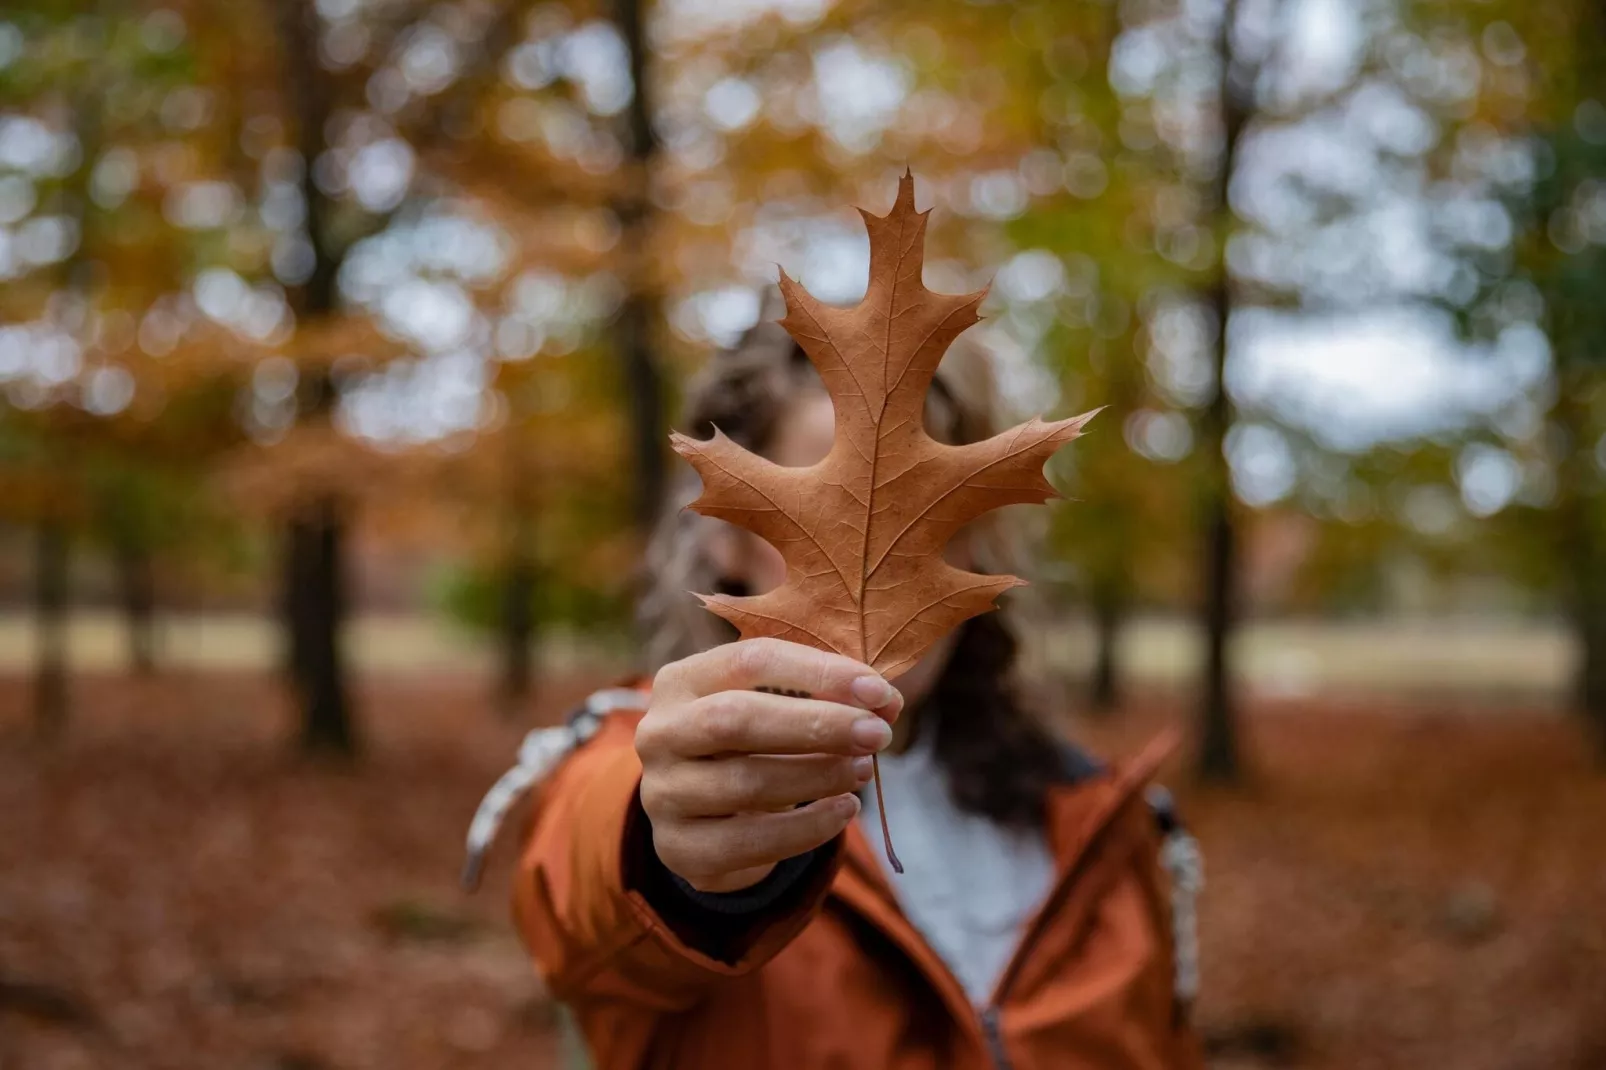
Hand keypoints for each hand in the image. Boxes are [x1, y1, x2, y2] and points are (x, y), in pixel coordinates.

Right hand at [636, 638, 902, 892]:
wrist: (703, 814)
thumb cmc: (750, 742)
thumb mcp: (777, 705)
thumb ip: (825, 695)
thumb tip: (886, 702)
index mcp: (682, 680)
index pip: (751, 661)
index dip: (819, 673)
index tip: (878, 691)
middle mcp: (659, 733)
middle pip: (737, 720)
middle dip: (816, 725)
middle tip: (877, 734)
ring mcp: (663, 793)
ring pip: (746, 783)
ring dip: (817, 776)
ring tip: (863, 770)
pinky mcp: (679, 848)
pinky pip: (749, 843)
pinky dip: (807, 828)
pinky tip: (844, 811)